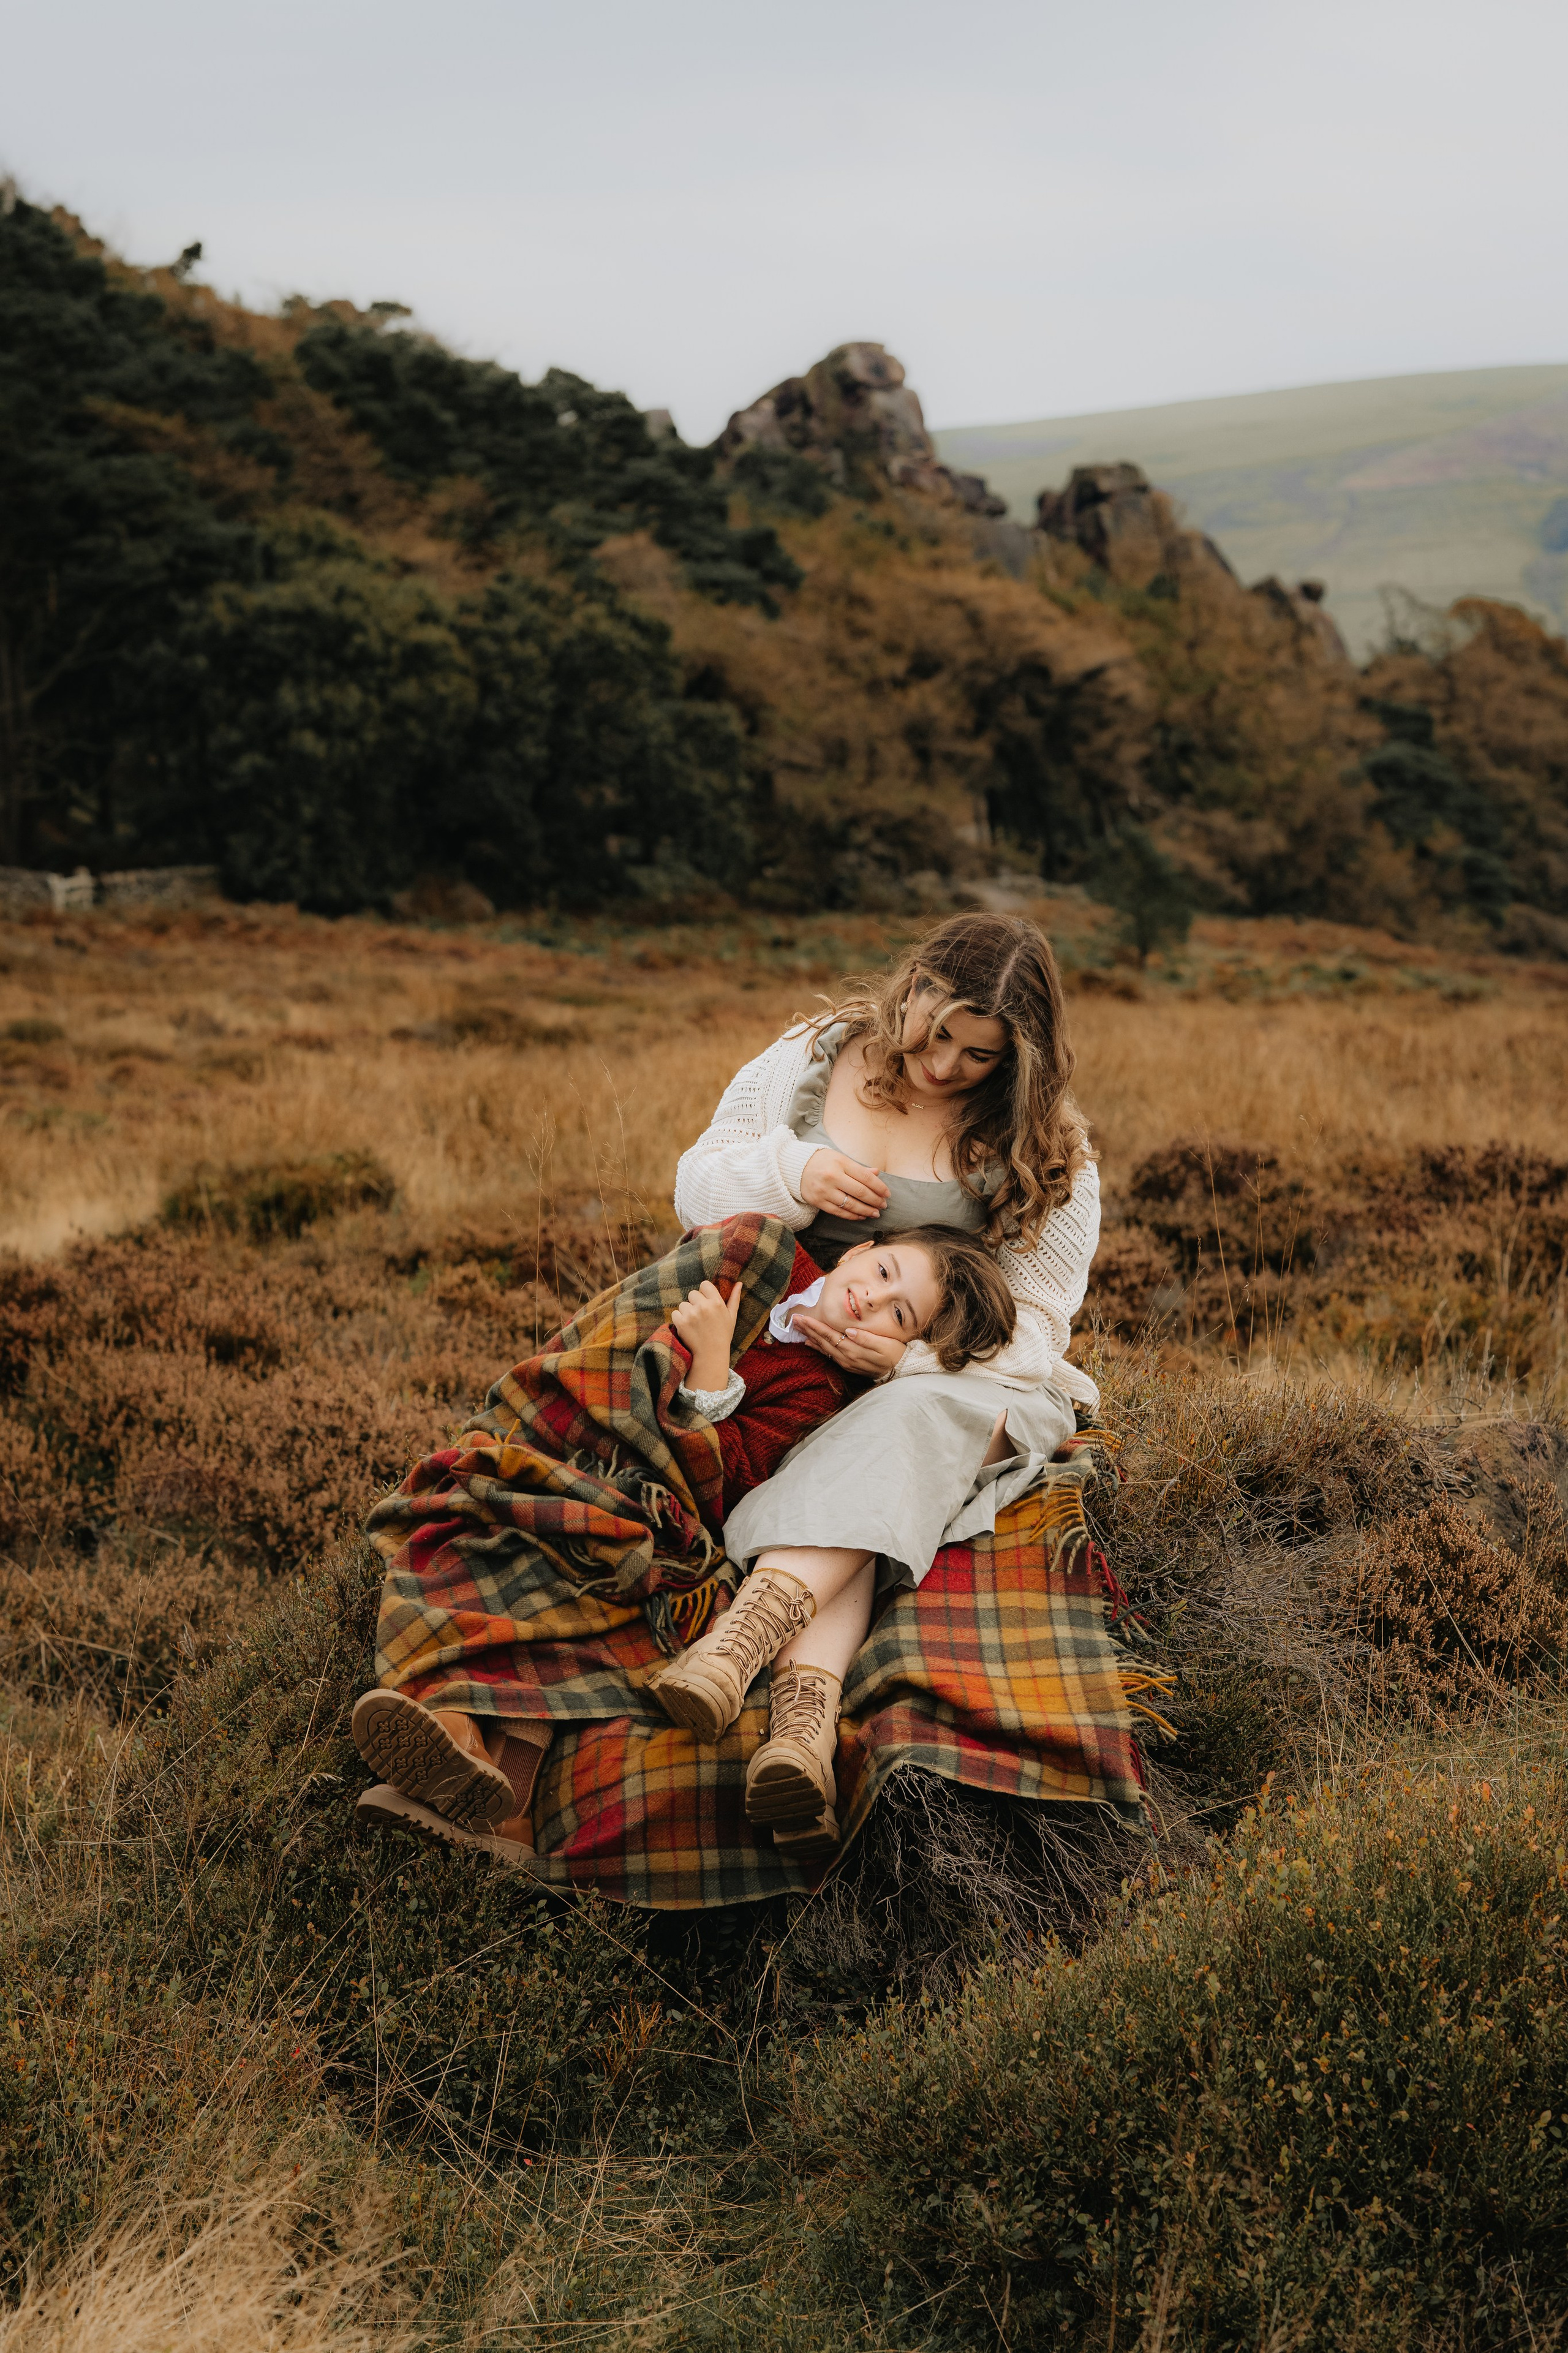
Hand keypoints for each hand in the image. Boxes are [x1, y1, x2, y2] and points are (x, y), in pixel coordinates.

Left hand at [669, 1279, 742, 1392]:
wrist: (711, 1354)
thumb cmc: (723, 1335)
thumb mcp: (732, 1317)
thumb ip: (734, 1299)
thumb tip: (739, 1283)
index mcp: (717, 1303)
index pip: (704, 1284)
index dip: (704, 1293)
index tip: (705, 1302)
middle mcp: (704, 1306)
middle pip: (692, 1294)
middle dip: (695, 1302)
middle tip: (700, 1316)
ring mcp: (691, 1314)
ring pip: (683, 1304)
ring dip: (686, 1312)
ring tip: (695, 1324)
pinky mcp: (681, 1323)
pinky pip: (675, 1313)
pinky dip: (679, 1320)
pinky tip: (688, 1327)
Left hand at [790, 1313, 906, 1378]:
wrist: (902, 1370)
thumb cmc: (895, 1353)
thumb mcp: (884, 1344)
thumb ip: (866, 1338)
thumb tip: (849, 1330)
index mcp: (853, 1349)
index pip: (829, 1335)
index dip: (815, 1326)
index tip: (802, 1318)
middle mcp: (847, 1357)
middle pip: (823, 1341)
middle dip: (808, 1330)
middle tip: (794, 1320)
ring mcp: (846, 1362)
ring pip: (824, 1348)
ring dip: (810, 1338)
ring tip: (799, 1329)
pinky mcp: (848, 1365)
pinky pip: (829, 1355)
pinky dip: (818, 1348)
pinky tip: (810, 1344)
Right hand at [798, 1148, 889, 1221]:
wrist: (796, 1167)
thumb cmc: (823, 1161)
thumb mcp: (840, 1159)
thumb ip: (859, 1168)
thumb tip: (877, 1173)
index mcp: (840, 1163)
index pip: (866, 1177)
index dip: (879, 1187)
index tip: (887, 1194)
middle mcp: (832, 1176)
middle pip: (860, 1192)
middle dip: (875, 1201)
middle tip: (883, 1205)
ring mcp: (824, 1190)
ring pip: (851, 1204)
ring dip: (866, 1211)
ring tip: (875, 1213)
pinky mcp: (818, 1201)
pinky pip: (839, 1212)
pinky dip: (852, 1216)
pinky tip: (861, 1216)